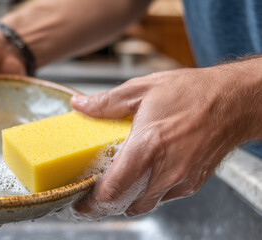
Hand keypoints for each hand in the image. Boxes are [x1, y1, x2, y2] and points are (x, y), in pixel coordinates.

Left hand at [71, 59, 261, 218]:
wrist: (235, 101)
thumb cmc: (193, 93)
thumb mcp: (143, 89)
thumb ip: (106, 102)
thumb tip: (80, 105)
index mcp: (148, 146)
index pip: (113, 189)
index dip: (91, 203)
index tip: (79, 203)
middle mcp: (165, 169)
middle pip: (125, 204)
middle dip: (105, 205)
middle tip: (92, 197)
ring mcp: (180, 180)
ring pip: (144, 204)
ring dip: (127, 199)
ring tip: (116, 185)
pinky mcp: (192, 184)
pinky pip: (163, 197)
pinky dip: (148, 192)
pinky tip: (144, 175)